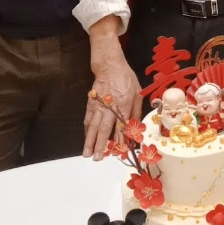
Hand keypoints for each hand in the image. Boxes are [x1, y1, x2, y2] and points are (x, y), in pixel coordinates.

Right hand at [85, 16, 142, 159]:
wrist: (110, 66)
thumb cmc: (126, 79)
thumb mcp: (137, 93)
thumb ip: (136, 111)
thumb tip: (136, 128)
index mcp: (124, 104)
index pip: (121, 126)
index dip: (120, 140)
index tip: (118, 151)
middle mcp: (110, 106)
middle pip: (104, 129)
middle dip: (100, 145)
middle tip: (97, 158)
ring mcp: (99, 105)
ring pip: (94, 126)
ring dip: (90, 140)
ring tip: (87, 153)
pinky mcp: (91, 103)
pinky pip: (88, 118)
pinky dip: (87, 129)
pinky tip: (86, 137)